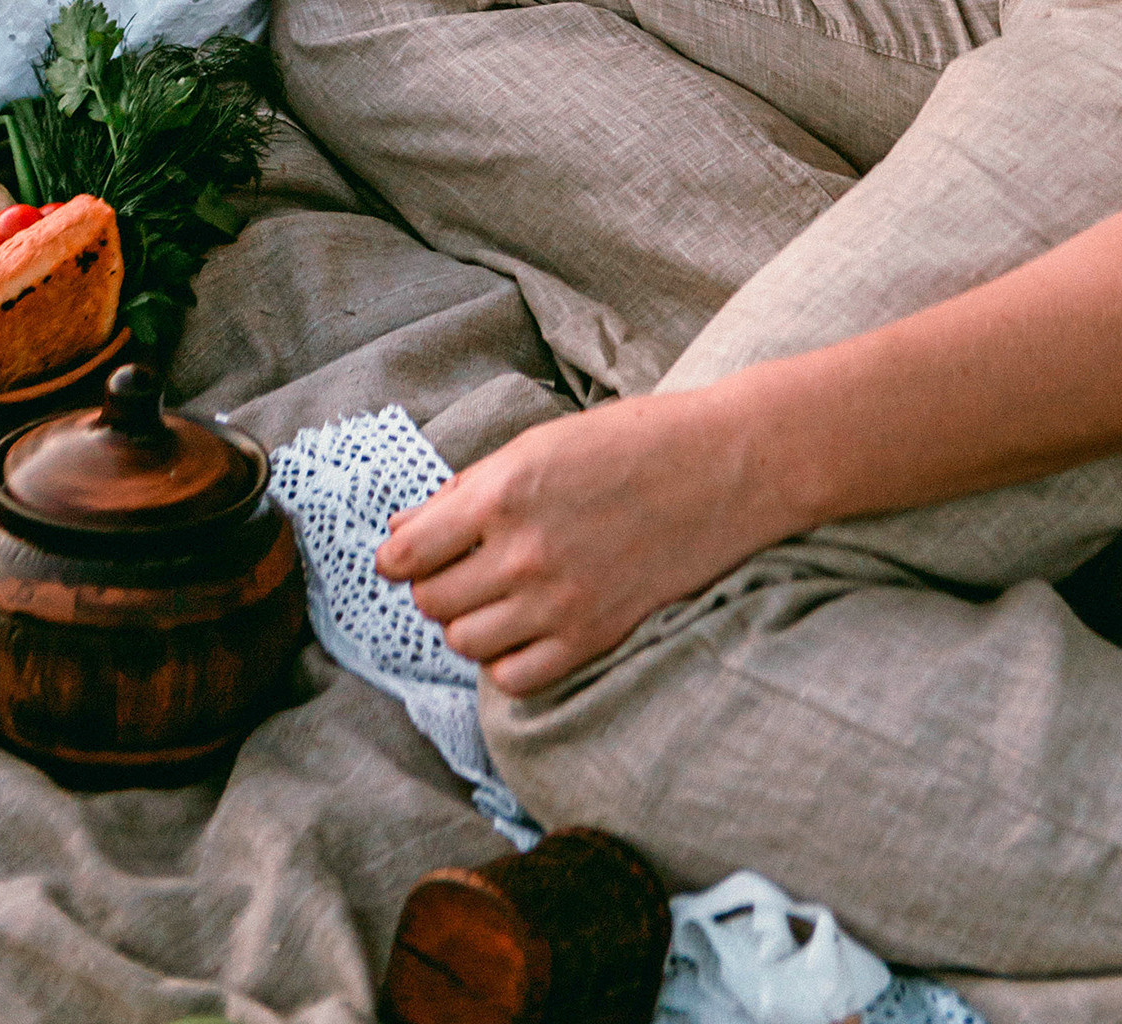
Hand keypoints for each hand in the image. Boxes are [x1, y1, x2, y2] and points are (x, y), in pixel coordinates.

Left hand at [374, 386, 802, 695]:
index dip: (395, 557)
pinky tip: (526, 626)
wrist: (726, 468)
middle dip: (435, 584)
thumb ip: (469, 490)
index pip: (408, 552)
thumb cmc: (635, 442)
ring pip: (465, 642)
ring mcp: (558, 602)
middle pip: (432, 601)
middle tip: (461, 566)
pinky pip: (513, 678)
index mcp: (505, 491)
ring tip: (497, 593)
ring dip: (469, 621)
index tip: (400, 557)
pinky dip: (507, 660)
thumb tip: (403, 531)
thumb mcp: (541, 443)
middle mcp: (524, 552)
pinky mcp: (592, 637)